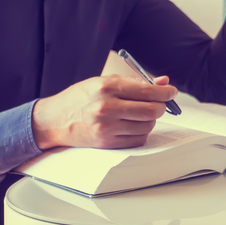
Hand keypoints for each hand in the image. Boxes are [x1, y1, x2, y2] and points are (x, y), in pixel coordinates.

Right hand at [32, 75, 176, 149]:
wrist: (54, 120)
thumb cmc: (81, 97)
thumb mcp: (105, 81)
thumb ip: (136, 81)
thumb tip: (164, 82)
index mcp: (108, 87)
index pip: (148, 92)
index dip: (166, 93)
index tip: (171, 92)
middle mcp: (107, 107)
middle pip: (152, 110)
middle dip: (161, 106)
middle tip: (159, 103)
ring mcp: (107, 127)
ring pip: (147, 126)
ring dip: (150, 120)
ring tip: (141, 114)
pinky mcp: (107, 143)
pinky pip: (138, 139)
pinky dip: (141, 132)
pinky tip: (133, 125)